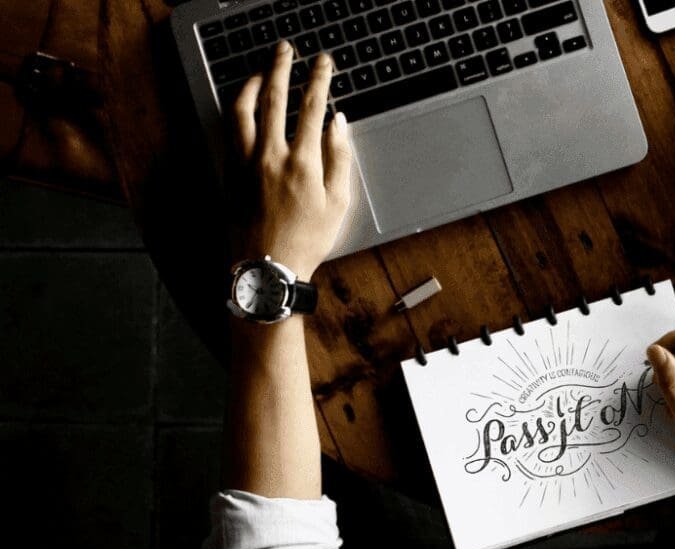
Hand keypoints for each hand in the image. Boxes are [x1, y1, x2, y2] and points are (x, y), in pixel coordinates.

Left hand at [231, 41, 352, 279]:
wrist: (267, 268)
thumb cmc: (306, 240)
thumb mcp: (338, 203)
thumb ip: (340, 158)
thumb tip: (338, 123)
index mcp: (302, 162)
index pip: (311, 106)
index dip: (318, 78)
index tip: (323, 62)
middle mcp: (270, 156)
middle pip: (273, 97)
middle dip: (281, 66)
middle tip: (285, 49)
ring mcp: (245, 162)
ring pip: (242, 109)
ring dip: (252, 84)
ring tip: (261, 71)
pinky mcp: (229, 172)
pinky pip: (229, 130)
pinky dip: (237, 110)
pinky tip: (244, 106)